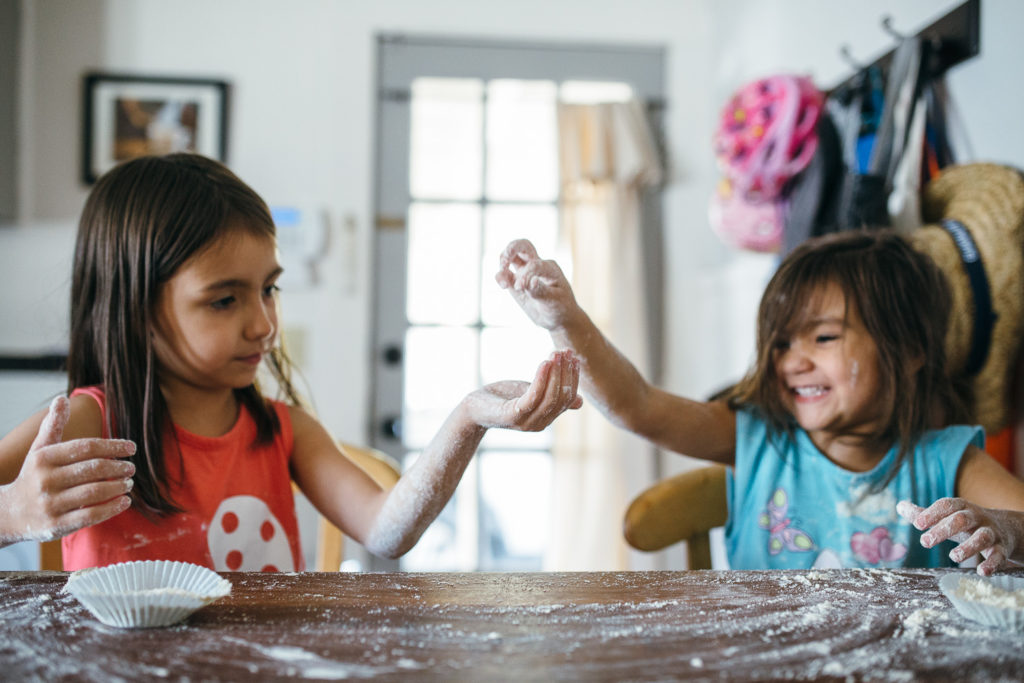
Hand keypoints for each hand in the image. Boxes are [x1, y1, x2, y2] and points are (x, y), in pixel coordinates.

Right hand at [0, 397, 135, 544]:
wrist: (8, 514)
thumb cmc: (33, 476)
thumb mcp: (39, 450)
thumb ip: (53, 426)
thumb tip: (61, 398)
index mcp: (44, 458)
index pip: (85, 447)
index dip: (112, 445)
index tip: (131, 447)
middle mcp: (45, 480)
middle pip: (93, 469)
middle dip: (117, 467)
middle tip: (131, 467)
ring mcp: (50, 504)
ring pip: (94, 492)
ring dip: (117, 486)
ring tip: (129, 483)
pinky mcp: (56, 525)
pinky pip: (90, 515)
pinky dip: (111, 508)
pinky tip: (124, 501)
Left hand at [467, 350, 582, 430]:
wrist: (473, 408)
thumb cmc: (502, 399)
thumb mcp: (532, 395)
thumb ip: (552, 395)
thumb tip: (580, 402)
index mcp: (547, 419)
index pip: (569, 398)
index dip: (573, 377)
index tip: (573, 356)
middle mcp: (540, 424)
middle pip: (561, 397)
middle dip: (566, 372)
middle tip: (565, 351)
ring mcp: (526, 422)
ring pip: (550, 397)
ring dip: (556, 373)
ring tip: (556, 353)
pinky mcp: (513, 416)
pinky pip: (533, 397)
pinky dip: (541, 379)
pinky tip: (544, 362)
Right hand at [496, 239, 578, 330]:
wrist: (559, 318)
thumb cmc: (561, 307)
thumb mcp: (554, 301)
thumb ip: (539, 291)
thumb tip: (528, 282)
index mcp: (549, 267)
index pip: (534, 264)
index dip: (526, 274)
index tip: (521, 288)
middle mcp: (536, 266)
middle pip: (523, 246)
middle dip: (513, 247)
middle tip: (506, 258)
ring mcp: (524, 273)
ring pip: (512, 257)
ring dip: (503, 260)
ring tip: (503, 276)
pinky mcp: (515, 283)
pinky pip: (505, 274)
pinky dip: (500, 276)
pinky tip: (502, 285)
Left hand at [897, 498, 1023, 575]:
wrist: (1005, 528)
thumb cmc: (966, 524)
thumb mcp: (946, 517)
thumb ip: (923, 514)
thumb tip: (899, 506)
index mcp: (960, 507)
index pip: (946, 506)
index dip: (932, 513)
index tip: (917, 524)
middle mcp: (976, 518)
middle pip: (961, 520)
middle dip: (943, 530)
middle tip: (924, 542)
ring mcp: (991, 533)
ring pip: (982, 537)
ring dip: (969, 546)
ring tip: (953, 556)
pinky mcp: (1002, 549)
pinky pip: (999, 555)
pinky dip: (992, 563)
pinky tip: (981, 572)